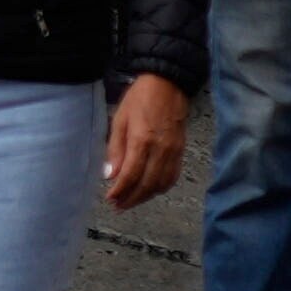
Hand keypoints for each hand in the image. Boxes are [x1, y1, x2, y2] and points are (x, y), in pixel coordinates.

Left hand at [100, 77, 195, 208]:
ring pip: (161, 184)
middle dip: (132, 199)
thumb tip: (109, 174)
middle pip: (147, 185)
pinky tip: (150, 189)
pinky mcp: (181, 151)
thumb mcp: (120, 119)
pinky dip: (160, 187)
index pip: (131, 175)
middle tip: (118, 206)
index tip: (110, 198)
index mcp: (142, 140)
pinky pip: (172, 177)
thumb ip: (115, 149)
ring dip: (146, 196)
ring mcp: (174, 152)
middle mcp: (161, 150)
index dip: (120, 191)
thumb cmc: (140, 98)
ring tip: (131, 200)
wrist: (167, 84)